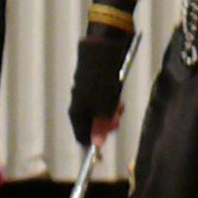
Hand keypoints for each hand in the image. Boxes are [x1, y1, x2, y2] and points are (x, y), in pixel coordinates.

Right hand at [68, 23, 134, 145]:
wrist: (104, 45)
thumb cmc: (102, 76)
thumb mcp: (104, 105)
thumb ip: (100, 126)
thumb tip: (97, 145)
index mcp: (77, 109)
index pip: (82, 135)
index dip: (93, 144)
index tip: (105, 151)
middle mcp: (80, 102)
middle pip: (92, 123)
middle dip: (106, 125)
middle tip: (118, 119)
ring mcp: (87, 91)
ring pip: (99, 111)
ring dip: (111, 112)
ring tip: (120, 105)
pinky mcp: (96, 82)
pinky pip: (103, 99)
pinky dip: (111, 101)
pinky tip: (118, 95)